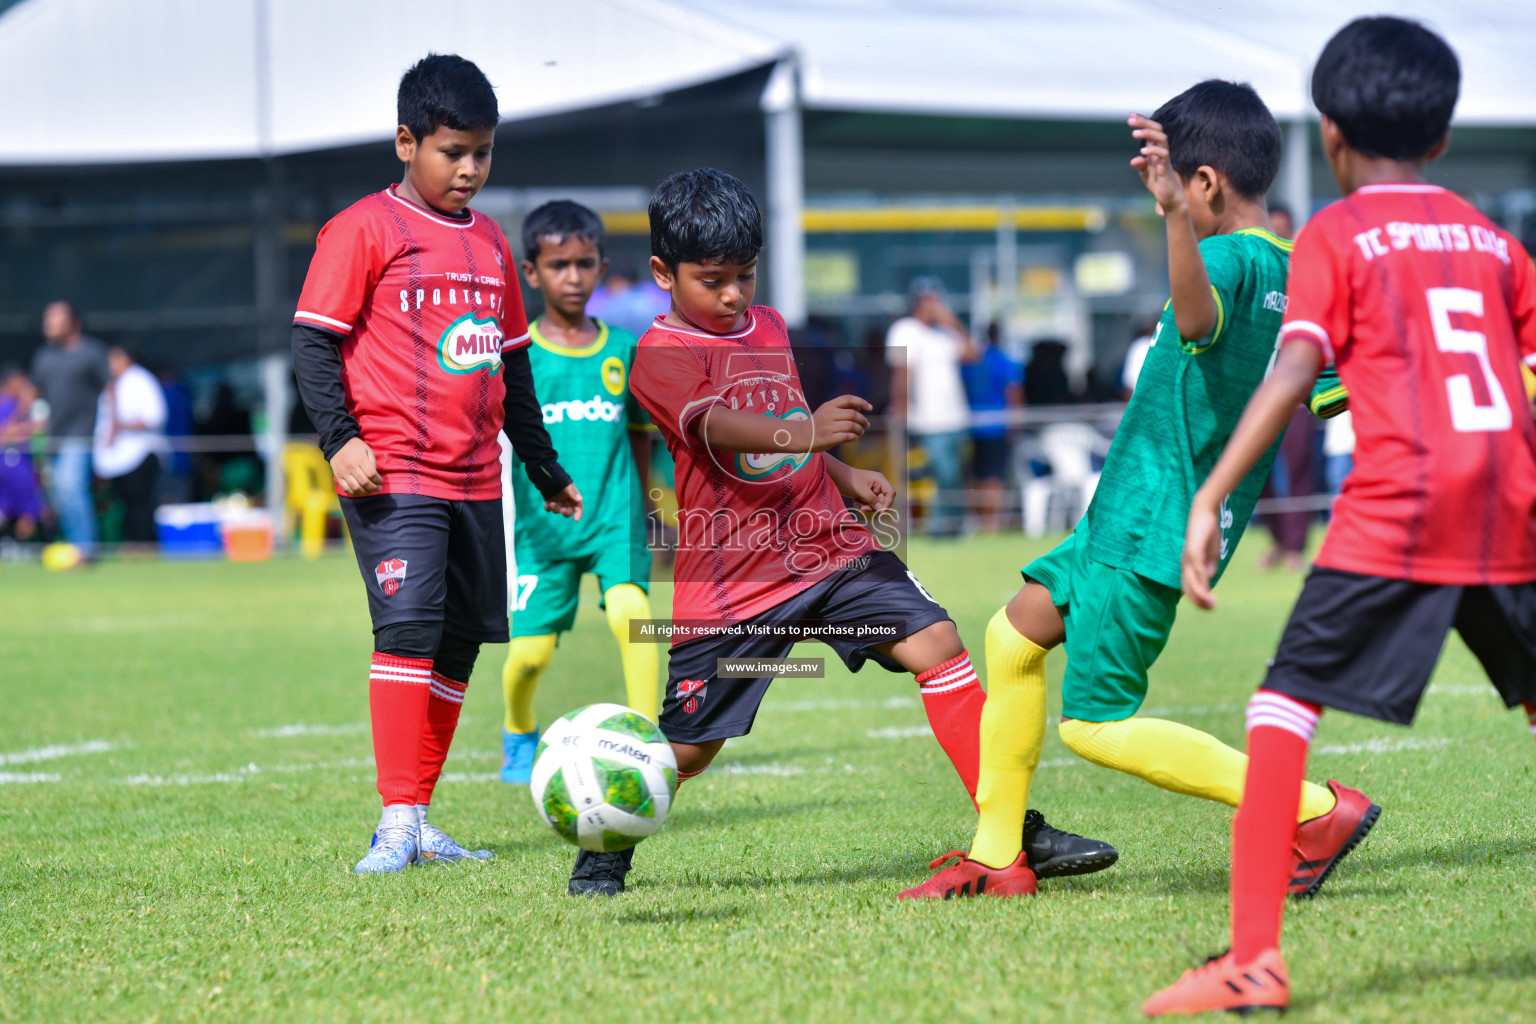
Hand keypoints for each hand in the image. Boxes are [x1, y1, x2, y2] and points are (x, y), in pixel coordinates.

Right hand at [330, 436, 381, 496]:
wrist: (337, 444)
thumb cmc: (355, 447)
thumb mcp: (367, 450)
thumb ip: (372, 462)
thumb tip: (375, 476)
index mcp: (360, 460)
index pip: (371, 474)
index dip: (378, 480)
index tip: (380, 481)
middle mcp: (351, 467)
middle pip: (364, 483)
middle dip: (374, 488)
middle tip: (378, 488)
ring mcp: (344, 473)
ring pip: (355, 488)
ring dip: (365, 492)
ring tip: (370, 491)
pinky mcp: (338, 476)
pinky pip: (346, 488)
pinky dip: (354, 493)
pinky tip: (360, 492)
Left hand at [544, 482, 582, 520]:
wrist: (547, 475)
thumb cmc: (559, 479)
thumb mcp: (567, 485)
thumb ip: (572, 492)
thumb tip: (579, 499)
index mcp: (574, 496)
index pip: (578, 507)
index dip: (578, 513)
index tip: (576, 519)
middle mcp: (567, 500)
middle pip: (568, 511)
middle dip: (564, 511)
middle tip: (560, 509)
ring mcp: (559, 502)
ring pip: (558, 511)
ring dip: (555, 509)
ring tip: (551, 503)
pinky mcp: (551, 502)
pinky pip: (550, 509)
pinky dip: (548, 508)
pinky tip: (546, 504)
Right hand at [809, 395, 870, 452]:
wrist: (802, 436)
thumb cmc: (818, 423)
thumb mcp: (827, 411)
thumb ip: (842, 408)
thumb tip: (859, 407)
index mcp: (829, 405)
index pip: (848, 399)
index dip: (862, 402)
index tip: (870, 408)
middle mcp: (829, 414)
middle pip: (853, 414)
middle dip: (863, 420)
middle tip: (866, 425)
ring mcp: (828, 427)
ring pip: (852, 426)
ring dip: (860, 430)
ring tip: (860, 432)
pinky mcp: (829, 438)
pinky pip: (847, 436)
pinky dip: (853, 437)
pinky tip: (853, 437)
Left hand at [840, 468, 894, 512]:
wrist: (836, 476)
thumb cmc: (849, 480)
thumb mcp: (861, 490)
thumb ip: (872, 499)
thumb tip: (881, 509)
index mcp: (879, 479)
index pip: (890, 492)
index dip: (888, 503)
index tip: (881, 512)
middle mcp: (878, 484)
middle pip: (883, 500)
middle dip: (873, 506)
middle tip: (863, 509)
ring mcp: (872, 489)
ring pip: (875, 503)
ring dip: (867, 506)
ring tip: (857, 504)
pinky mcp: (866, 493)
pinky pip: (869, 503)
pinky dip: (863, 505)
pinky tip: (855, 502)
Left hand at [1129, 114, 1183, 213]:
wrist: (1170, 200)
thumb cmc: (1159, 185)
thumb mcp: (1145, 174)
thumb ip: (1140, 165)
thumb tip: (1134, 160)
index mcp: (1155, 150)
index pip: (1151, 131)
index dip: (1142, 122)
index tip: (1130, 115)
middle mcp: (1161, 151)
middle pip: (1157, 130)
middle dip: (1144, 123)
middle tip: (1130, 120)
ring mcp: (1165, 159)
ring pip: (1162, 139)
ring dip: (1148, 133)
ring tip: (1134, 133)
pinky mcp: (1166, 169)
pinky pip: (1163, 155)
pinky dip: (1153, 151)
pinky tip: (1142, 152)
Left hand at [1180, 493, 1222, 609]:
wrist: (1204, 511)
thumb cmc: (1207, 531)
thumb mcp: (1210, 552)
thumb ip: (1209, 565)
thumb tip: (1208, 579)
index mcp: (1189, 565)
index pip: (1189, 587)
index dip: (1198, 598)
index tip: (1210, 606)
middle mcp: (1186, 563)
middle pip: (1188, 588)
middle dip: (1199, 601)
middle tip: (1212, 608)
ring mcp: (1188, 557)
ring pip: (1191, 581)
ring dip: (1201, 595)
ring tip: (1212, 604)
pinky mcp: (1193, 549)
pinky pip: (1196, 568)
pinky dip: (1200, 579)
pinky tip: (1207, 588)